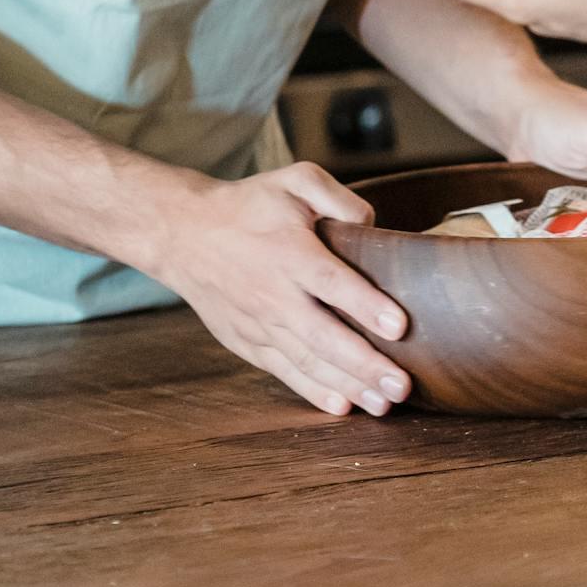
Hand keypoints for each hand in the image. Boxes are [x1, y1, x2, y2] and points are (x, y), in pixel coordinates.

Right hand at [145, 162, 410, 420]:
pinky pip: (284, 371)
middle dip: (365, 365)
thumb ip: (338, 198)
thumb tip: (374, 227)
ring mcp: (259, 323)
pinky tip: (342, 405)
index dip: (366, 306)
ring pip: (308, 362)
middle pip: (324, 336)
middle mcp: (275, 294)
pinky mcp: (247, 342)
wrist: (184, 234)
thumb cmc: (249, 205)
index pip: (332, 283)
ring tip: (384, 405)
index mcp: (290, 253)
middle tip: (403, 387)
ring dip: (347, 386)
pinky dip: (312, 391)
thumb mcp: (294, 180)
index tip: (400, 327)